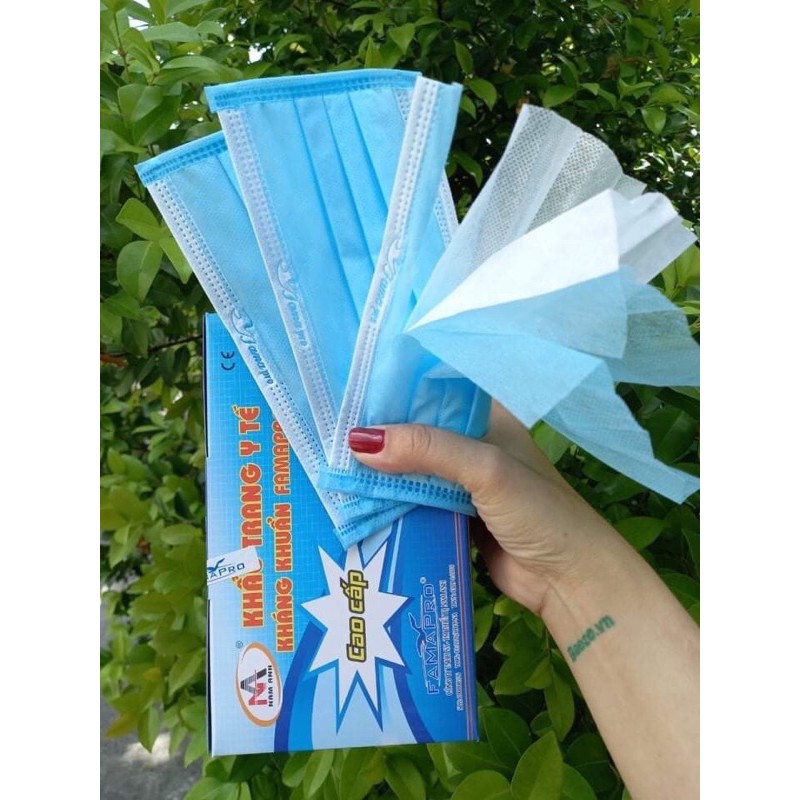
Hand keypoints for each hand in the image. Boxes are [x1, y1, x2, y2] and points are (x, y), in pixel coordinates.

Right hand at [348, 402, 622, 615]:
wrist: (569, 582)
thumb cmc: (540, 513)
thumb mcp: (486, 470)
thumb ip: (428, 450)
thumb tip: (359, 441)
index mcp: (487, 418)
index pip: (434, 390)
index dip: (394, 387)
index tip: (348, 385)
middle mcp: (472, 444)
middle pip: (416, 431)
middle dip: (378, 432)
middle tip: (325, 426)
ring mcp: (461, 482)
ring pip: (410, 468)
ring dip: (378, 469)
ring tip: (328, 459)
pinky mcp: (451, 516)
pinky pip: (411, 502)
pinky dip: (387, 501)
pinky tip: (351, 497)